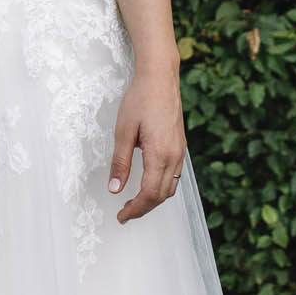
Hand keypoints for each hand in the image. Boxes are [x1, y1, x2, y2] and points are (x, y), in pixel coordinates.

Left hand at [108, 66, 185, 222]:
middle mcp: (174, 156)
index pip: (149, 194)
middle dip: (143, 208)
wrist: (160, 78)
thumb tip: (115, 188)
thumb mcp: (123, 131)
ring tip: (134, 202)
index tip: (121, 216)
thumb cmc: (141, 100)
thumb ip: (120, 162)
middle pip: (162, 195)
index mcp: (160, 154)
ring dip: (153, 199)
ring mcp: (180, 152)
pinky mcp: (180, 146)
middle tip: (124, 213)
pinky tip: (148, 185)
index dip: (135, 209)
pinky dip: (162, 187)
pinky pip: (174, 176)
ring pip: (170, 187)